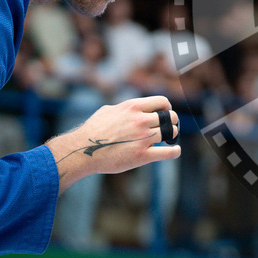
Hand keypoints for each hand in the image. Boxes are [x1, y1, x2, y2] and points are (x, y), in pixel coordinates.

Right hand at [47, 95, 180, 192]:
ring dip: (171, 135)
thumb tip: (133, 109)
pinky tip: (175, 151)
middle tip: (167, 128)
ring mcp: (143, 138)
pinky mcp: (142, 155)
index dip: (167, 107)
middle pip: (170, 117)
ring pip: (171, 132)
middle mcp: (140, 120)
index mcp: (133, 107)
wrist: (82, 151)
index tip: (165, 113)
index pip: (162, 102)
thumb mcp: (107, 110)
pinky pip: (168, 152)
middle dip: (171, 122)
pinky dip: (174, 151)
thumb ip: (124, 108)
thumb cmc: (92, 131)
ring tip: (167, 139)